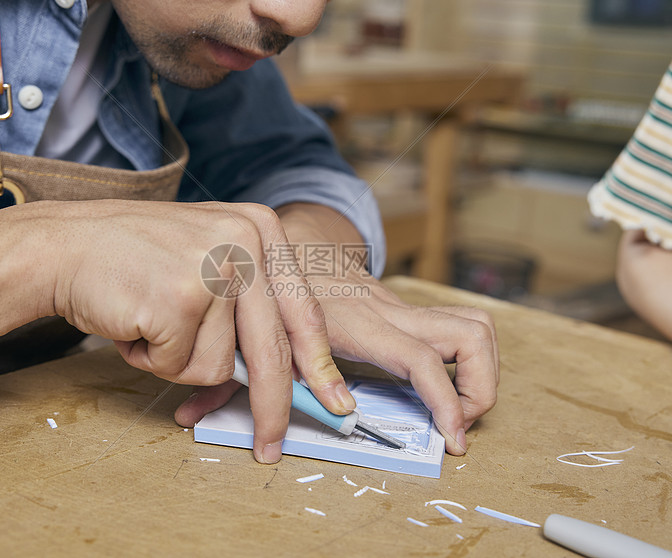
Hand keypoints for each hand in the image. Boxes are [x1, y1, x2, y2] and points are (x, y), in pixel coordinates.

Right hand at [46, 199, 355, 462]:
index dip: (320, 366)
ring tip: (152, 320)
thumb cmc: (134, 260)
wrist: (62, 244)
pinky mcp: (181, 298)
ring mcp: (214, 269)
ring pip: (219, 367)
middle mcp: (246, 242)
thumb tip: (286, 376)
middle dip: (272, 408)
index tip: (337, 403)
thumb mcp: (207, 259)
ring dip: (178, 360)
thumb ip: (248, 305)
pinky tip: (134, 321)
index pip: (303, 311)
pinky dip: (151, 358)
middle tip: (270, 448)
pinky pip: (180, 366)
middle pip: (273, 351)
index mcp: (262, 228)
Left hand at [175, 203, 498, 454]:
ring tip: (463, 412)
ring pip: (473, 327)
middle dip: (478, 391)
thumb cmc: (266, 282)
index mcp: (351, 320)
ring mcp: (400, 308)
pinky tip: (447, 390)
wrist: (289, 233)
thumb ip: (220, 373)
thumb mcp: (244, 328)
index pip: (414, 358)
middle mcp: (386, 311)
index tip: (448, 438)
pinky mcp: (403, 309)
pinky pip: (457, 329)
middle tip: (459, 430)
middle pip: (465, 337)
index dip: (439, 401)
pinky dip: (468, 362)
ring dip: (483, 374)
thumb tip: (188, 415)